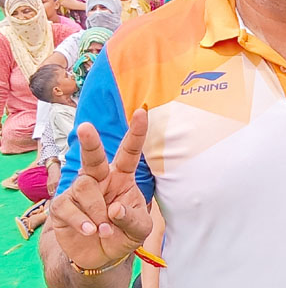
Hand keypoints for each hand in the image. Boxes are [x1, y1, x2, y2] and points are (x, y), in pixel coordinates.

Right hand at [47, 109, 152, 270]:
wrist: (100, 256)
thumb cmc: (123, 234)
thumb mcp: (140, 229)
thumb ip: (133, 218)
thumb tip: (115, 208)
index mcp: (121, 178)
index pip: (129, 153)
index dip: (136, 134)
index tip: (141, 113)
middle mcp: (99, 179)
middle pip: (93, 157)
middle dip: (90, 142)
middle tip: (86, 128)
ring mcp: (78, 191)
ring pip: (85, 189)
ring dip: (98, 213)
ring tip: (104, 229)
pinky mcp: (61, 206)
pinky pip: (70, 208)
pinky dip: (83, 223)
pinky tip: (90, 231)